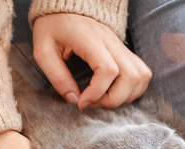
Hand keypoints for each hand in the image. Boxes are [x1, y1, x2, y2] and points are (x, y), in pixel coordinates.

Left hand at [33, 13, 151, 109]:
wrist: (64, 7)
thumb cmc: (53, 28)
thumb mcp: (43, 51)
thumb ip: (57, 77)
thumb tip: (73, 99)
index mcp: (90, 39)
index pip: (108, 70)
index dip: (97, 93)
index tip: (81, 102)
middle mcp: (111, 41)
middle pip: (130, 76)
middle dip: (114, 99)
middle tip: (93, 103)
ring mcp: (120, 45)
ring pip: (141, 76)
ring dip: (126, 95)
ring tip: (104, 99)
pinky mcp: (124, 51)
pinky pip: (141, 73)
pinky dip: (133, 88)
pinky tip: (114, 92)